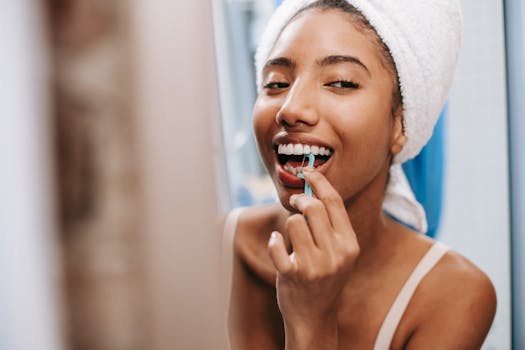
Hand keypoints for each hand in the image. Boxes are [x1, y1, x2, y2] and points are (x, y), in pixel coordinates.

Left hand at [267, 169, 359, 340]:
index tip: (307, 170)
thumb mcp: (339, 253)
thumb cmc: (325, 277)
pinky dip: (273, 241)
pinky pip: (276, 244)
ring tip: (291, 237)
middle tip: (294, 201)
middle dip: (300, 199)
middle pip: (313, 207)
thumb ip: (332, 225)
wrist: (314, 315)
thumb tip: (315, 189)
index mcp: (349, 244)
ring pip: (293, 222)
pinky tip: (277, 245)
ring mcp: (315, 266)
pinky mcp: (293, 275)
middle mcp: (335, 254)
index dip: (319, 181)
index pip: (334, 202)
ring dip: (288, 224)